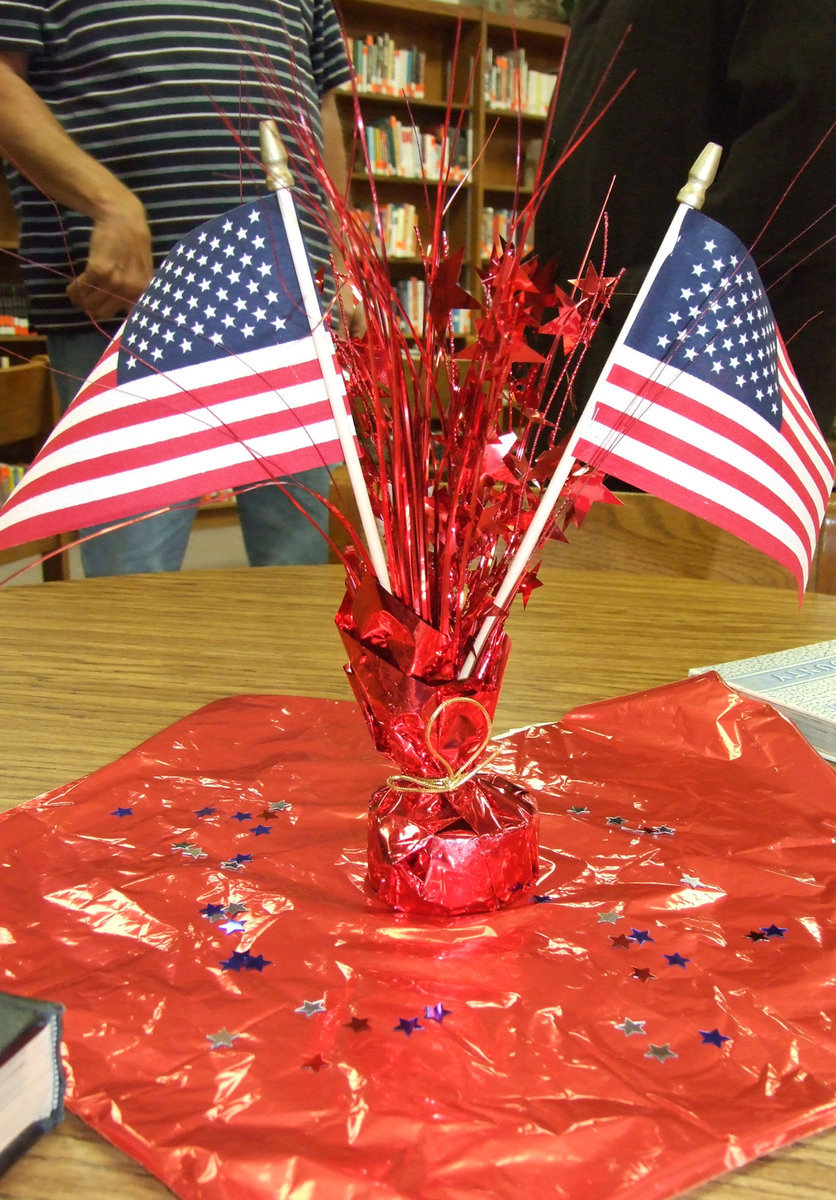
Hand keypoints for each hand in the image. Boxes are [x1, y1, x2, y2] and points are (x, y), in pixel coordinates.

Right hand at [66, 193, 152, 321]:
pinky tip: (72, 287)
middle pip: (102, 313)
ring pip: (90, 303)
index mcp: (142, 292)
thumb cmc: (132, 244)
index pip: (126, 318)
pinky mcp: (98, 270)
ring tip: (77, 293)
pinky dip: (72, 290)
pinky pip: (80, 289)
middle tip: (85, 301)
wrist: (123, 218)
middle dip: (90, 309)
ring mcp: (115, 281)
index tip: (101, 312)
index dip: (111, 315)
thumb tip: (126, 313)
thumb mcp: (143, 271)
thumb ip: (136, 291)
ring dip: (79, 300)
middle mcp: (130, 289)